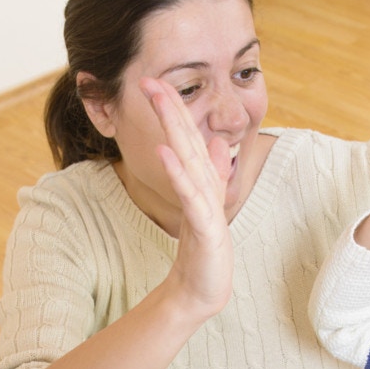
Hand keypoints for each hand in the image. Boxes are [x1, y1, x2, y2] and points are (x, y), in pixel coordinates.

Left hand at [140, 76, 233, 315]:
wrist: (202, 290)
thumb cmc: (204, 250)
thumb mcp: (205, 204)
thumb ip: (212, 173)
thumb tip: (218, 143)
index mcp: (204, 181)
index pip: (188, 138)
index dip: (174, 109)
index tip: (155, 81)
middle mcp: (206, 187)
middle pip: (188, 140)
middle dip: (171, 108)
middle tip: (151, 78)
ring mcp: (206, 205)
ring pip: (190, 159)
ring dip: (175, 128)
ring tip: (159, 100)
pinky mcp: (205, 226)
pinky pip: (189, 195)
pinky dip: (177, 172)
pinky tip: (164, 151)